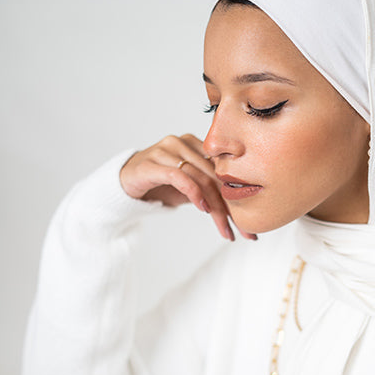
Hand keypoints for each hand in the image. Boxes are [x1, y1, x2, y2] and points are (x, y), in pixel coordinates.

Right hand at [119, 134, 256, 240]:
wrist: (125, 184)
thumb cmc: (161, 185)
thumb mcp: (191, 188)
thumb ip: (211, 190)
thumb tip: (242, 209)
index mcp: (196, 144)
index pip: (223, 171)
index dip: (238, 197)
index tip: (249, 223)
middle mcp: (183, 142)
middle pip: (215, 175)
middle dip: (231, 207)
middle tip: (243, 232)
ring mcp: (166, 150)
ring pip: (201, 177)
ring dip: (216, 207)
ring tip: (224, 228)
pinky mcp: (151, 163)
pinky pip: (179, 176)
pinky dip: (194, 192)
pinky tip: (203, 209)